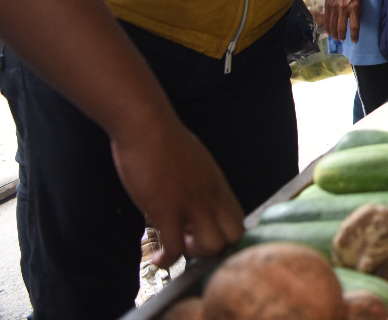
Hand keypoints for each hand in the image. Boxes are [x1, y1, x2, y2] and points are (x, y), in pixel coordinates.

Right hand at [111, 116, 243, 267]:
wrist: (147, 126)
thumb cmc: (165, 140)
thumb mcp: (196, 161)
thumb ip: (201, 182)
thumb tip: (194, 197)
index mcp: (218, 185)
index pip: (240, 219)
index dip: (226, 236)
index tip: (205, 236)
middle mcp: (210, 196)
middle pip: (234, 236)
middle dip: (216, 249)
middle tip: (192, 244)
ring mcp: (191, 204)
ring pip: (211, 246)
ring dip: (194, 254)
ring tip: (176, 247)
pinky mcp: (166, 210)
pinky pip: (174, 249)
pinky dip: (166, 261)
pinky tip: (156, 258)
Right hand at [321, 0, 360, 41]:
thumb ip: (357, 10)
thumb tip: (355, 21)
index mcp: (354, 7)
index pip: (354, 26)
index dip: (354, 35)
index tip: (354, 41)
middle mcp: (343, 9)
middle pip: (341, 28)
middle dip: (342, 36)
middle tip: (343, 40)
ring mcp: (334, 8)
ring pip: (333, 26)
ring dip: (335, 34)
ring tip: (337, 38)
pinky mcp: (327, 6)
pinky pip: (327, 20)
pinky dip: (328, 28)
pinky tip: (329, 32)